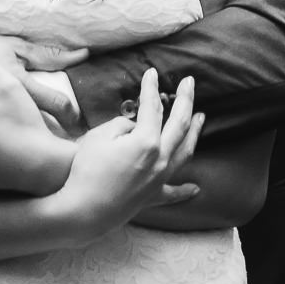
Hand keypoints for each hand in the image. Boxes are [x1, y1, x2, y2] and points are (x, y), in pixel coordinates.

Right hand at [59, 68, 203, 238]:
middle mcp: (160, 159)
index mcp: (146, 141)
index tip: (152, 73)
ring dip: (195, 133)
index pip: (152, 107)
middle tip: (190, 82)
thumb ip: (122, 125)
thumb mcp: (99, 136)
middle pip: (180, 124)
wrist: (84, 210)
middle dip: (186, 100)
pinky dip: (185, 190)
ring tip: (201, 118)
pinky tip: (196, 188)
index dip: (151, 87)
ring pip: (185, 152)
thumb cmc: (87, 170)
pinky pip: (174, 193)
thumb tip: (136, 126)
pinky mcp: (153, 197)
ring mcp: (159, 179)